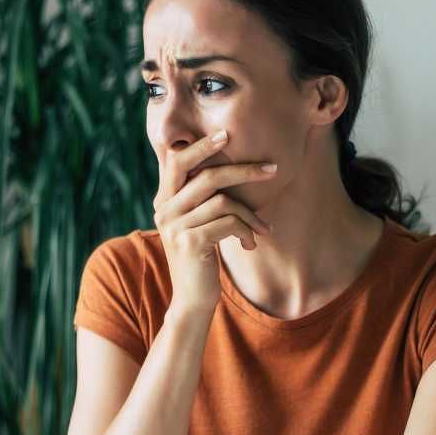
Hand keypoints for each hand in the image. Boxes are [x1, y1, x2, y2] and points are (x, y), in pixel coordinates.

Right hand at [153, 130, 276, 320]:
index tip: (226, 134)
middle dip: (242, 169)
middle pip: (206, 176)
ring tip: (263, 228)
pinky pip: (228, 223)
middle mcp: (164, 210)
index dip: (201, 146)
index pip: (177, 161)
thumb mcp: (196, 223)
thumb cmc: (201, 257)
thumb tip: (230, 167)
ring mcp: (175, 226)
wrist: (191, 299)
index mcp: (163, 200)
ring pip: (224, 201)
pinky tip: (251, 243)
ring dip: (252, 215)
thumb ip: (200, 198)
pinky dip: (247, 230)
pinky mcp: (190, 242)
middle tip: (271, 169)